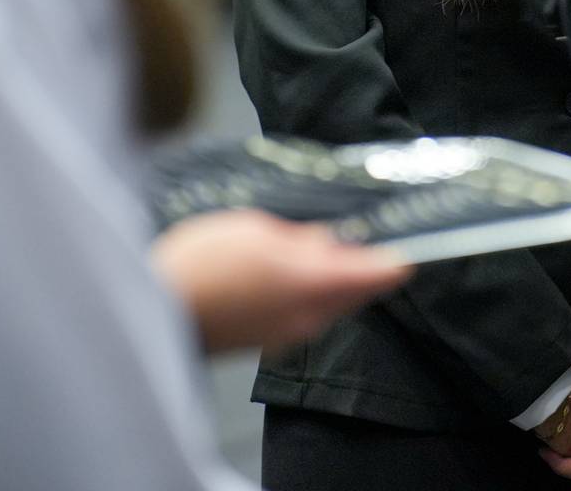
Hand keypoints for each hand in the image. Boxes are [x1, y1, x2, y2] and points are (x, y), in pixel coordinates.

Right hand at [151, 211, 408, 352]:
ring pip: (332, 305)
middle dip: (368, 268)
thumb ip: (300, 237)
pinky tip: (296, 273)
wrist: (155, 309)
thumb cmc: (201, 264)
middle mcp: (309, 315)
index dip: (398, 257)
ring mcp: (288, 334)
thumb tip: (326, 241)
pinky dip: (312, 295)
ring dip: (339, 281)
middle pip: (357, 292)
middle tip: (373, 240)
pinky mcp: (267, 342)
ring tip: (331, 249)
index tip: (414, 245)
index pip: (376, 272)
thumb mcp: (255, 228)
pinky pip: (306, 316)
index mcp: (312, 281)